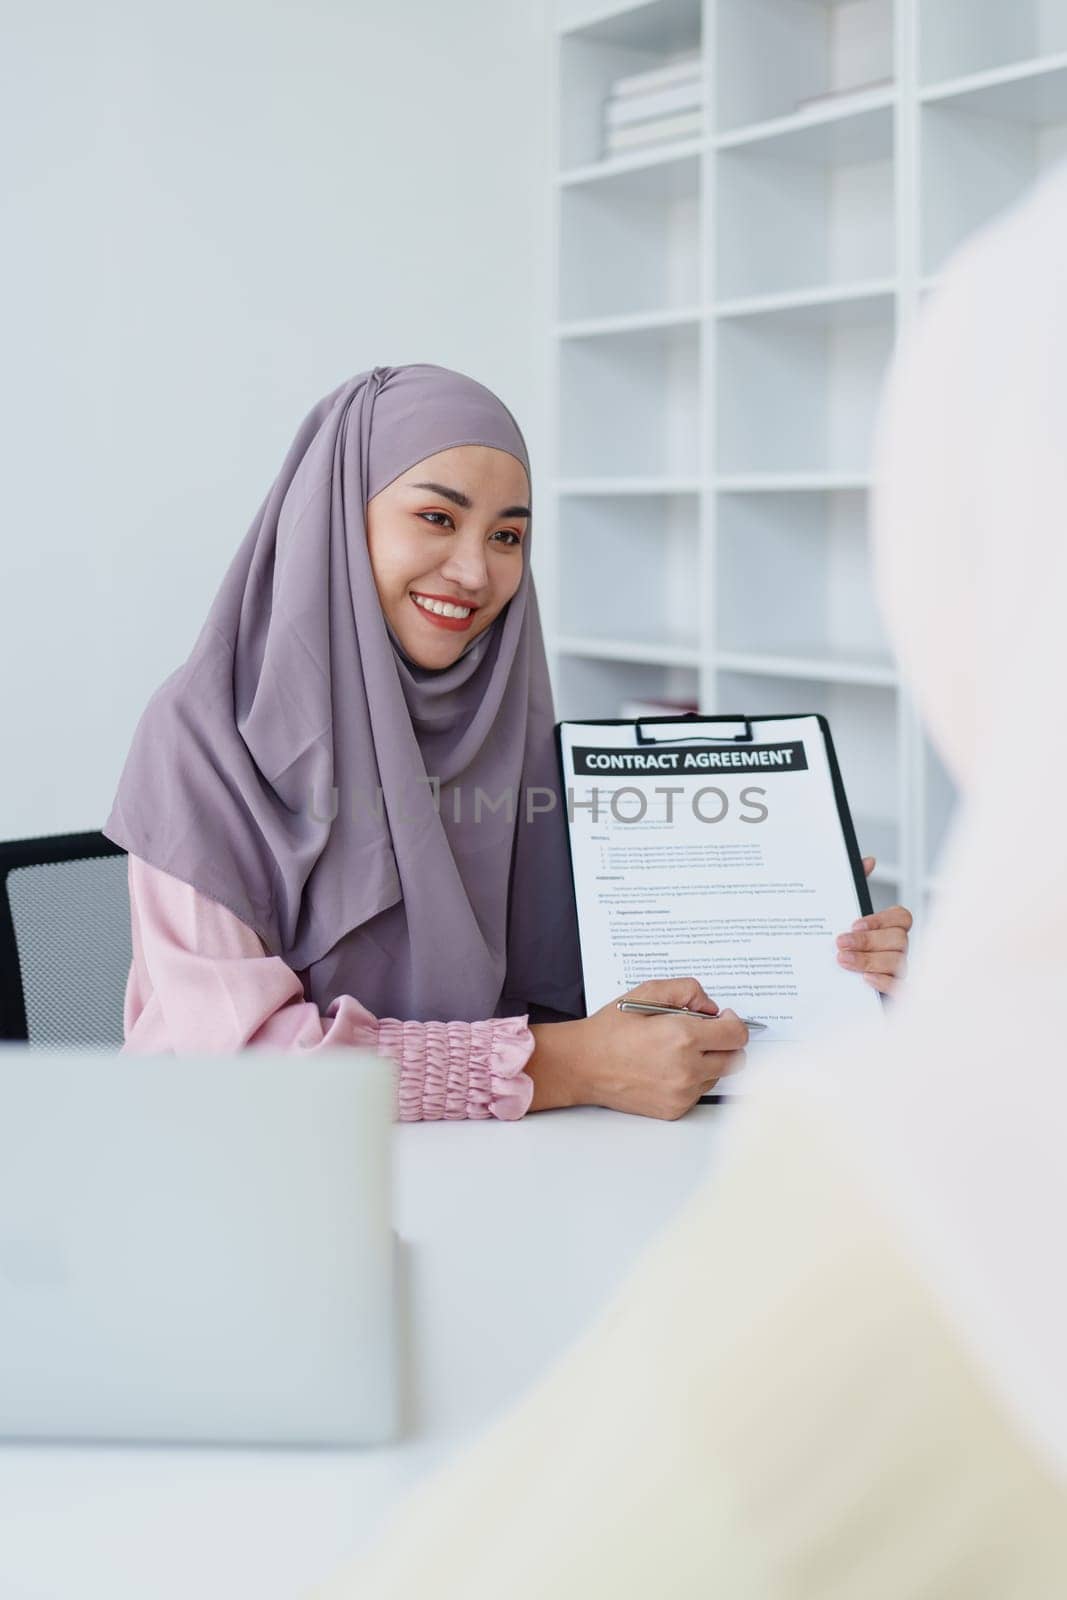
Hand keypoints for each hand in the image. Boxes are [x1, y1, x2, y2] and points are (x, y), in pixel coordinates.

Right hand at [575, 977, 748, 1120]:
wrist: (583, 1064)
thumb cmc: (610, 1031)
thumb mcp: (646, 992)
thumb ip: (687, 990)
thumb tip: (710, 1007)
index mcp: (683, 1037)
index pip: (737, 1034)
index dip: (735, 1022)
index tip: (724, 1018)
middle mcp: (686, 1068)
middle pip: (735, 1058)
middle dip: (726, 1042)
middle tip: (705, 1033)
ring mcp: (681, 1093)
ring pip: (719, 1076)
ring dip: (709, 1061)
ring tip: (678, 1050)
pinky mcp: (674, 1109)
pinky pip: (699, 1092)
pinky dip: (692, 1079)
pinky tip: (668, 1068)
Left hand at [835, 856, 911, 997]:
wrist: (827, 987)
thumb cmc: (846, 948)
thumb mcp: (844, 916)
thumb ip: (855, 888)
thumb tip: (867, 861)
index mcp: (889, 929)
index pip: (901, 918)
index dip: (881, 919)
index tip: (855, 923)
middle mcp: (898, 949)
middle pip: (899, 940)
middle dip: (869, 941)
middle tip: (841, 943)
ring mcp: (898, 971)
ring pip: (898, 962)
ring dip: (869, 960)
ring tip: (843, 960)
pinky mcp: (893, 994)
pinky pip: (900, 989)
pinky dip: (884, 982)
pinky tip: (865, 980)